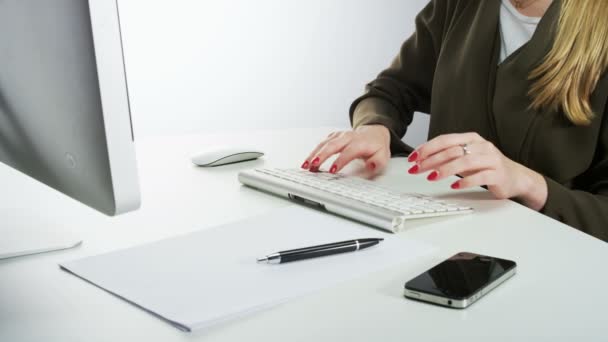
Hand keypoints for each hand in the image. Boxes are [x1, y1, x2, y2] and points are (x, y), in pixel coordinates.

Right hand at [301, 125, 390, 173]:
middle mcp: (348, 137)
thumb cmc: (377, 147)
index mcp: (360, 142)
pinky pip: (322, 143)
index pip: (348, 151)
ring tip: (305, 165)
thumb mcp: (383, 157)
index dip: (340, 161)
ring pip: (324, 143)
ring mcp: (339, 136)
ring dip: (314, 154)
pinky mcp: (333, 137)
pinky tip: (308, 160)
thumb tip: (370, 166)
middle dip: (321, 155)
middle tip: (312, 166)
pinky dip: (314, 151)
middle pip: (332, 145)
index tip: (332, 171)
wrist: (375, 133)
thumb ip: (377, 163)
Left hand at [408, 132, 547, 210]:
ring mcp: (491, 159)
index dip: (427, 148)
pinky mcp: (498, 174)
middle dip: (431, 160)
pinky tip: (454, 186)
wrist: (517, 178)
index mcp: (471, 139)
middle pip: (452, 150)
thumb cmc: (487, 167)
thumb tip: (421, 159)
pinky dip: (465, 181)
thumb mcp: (467, 158)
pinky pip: (480, 176)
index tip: (413, 158)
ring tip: (431, 177)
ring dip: (445, 169)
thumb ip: (448, 156)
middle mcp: (482, 146)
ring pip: (464, 162)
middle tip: (416, 169)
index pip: (445, 140)